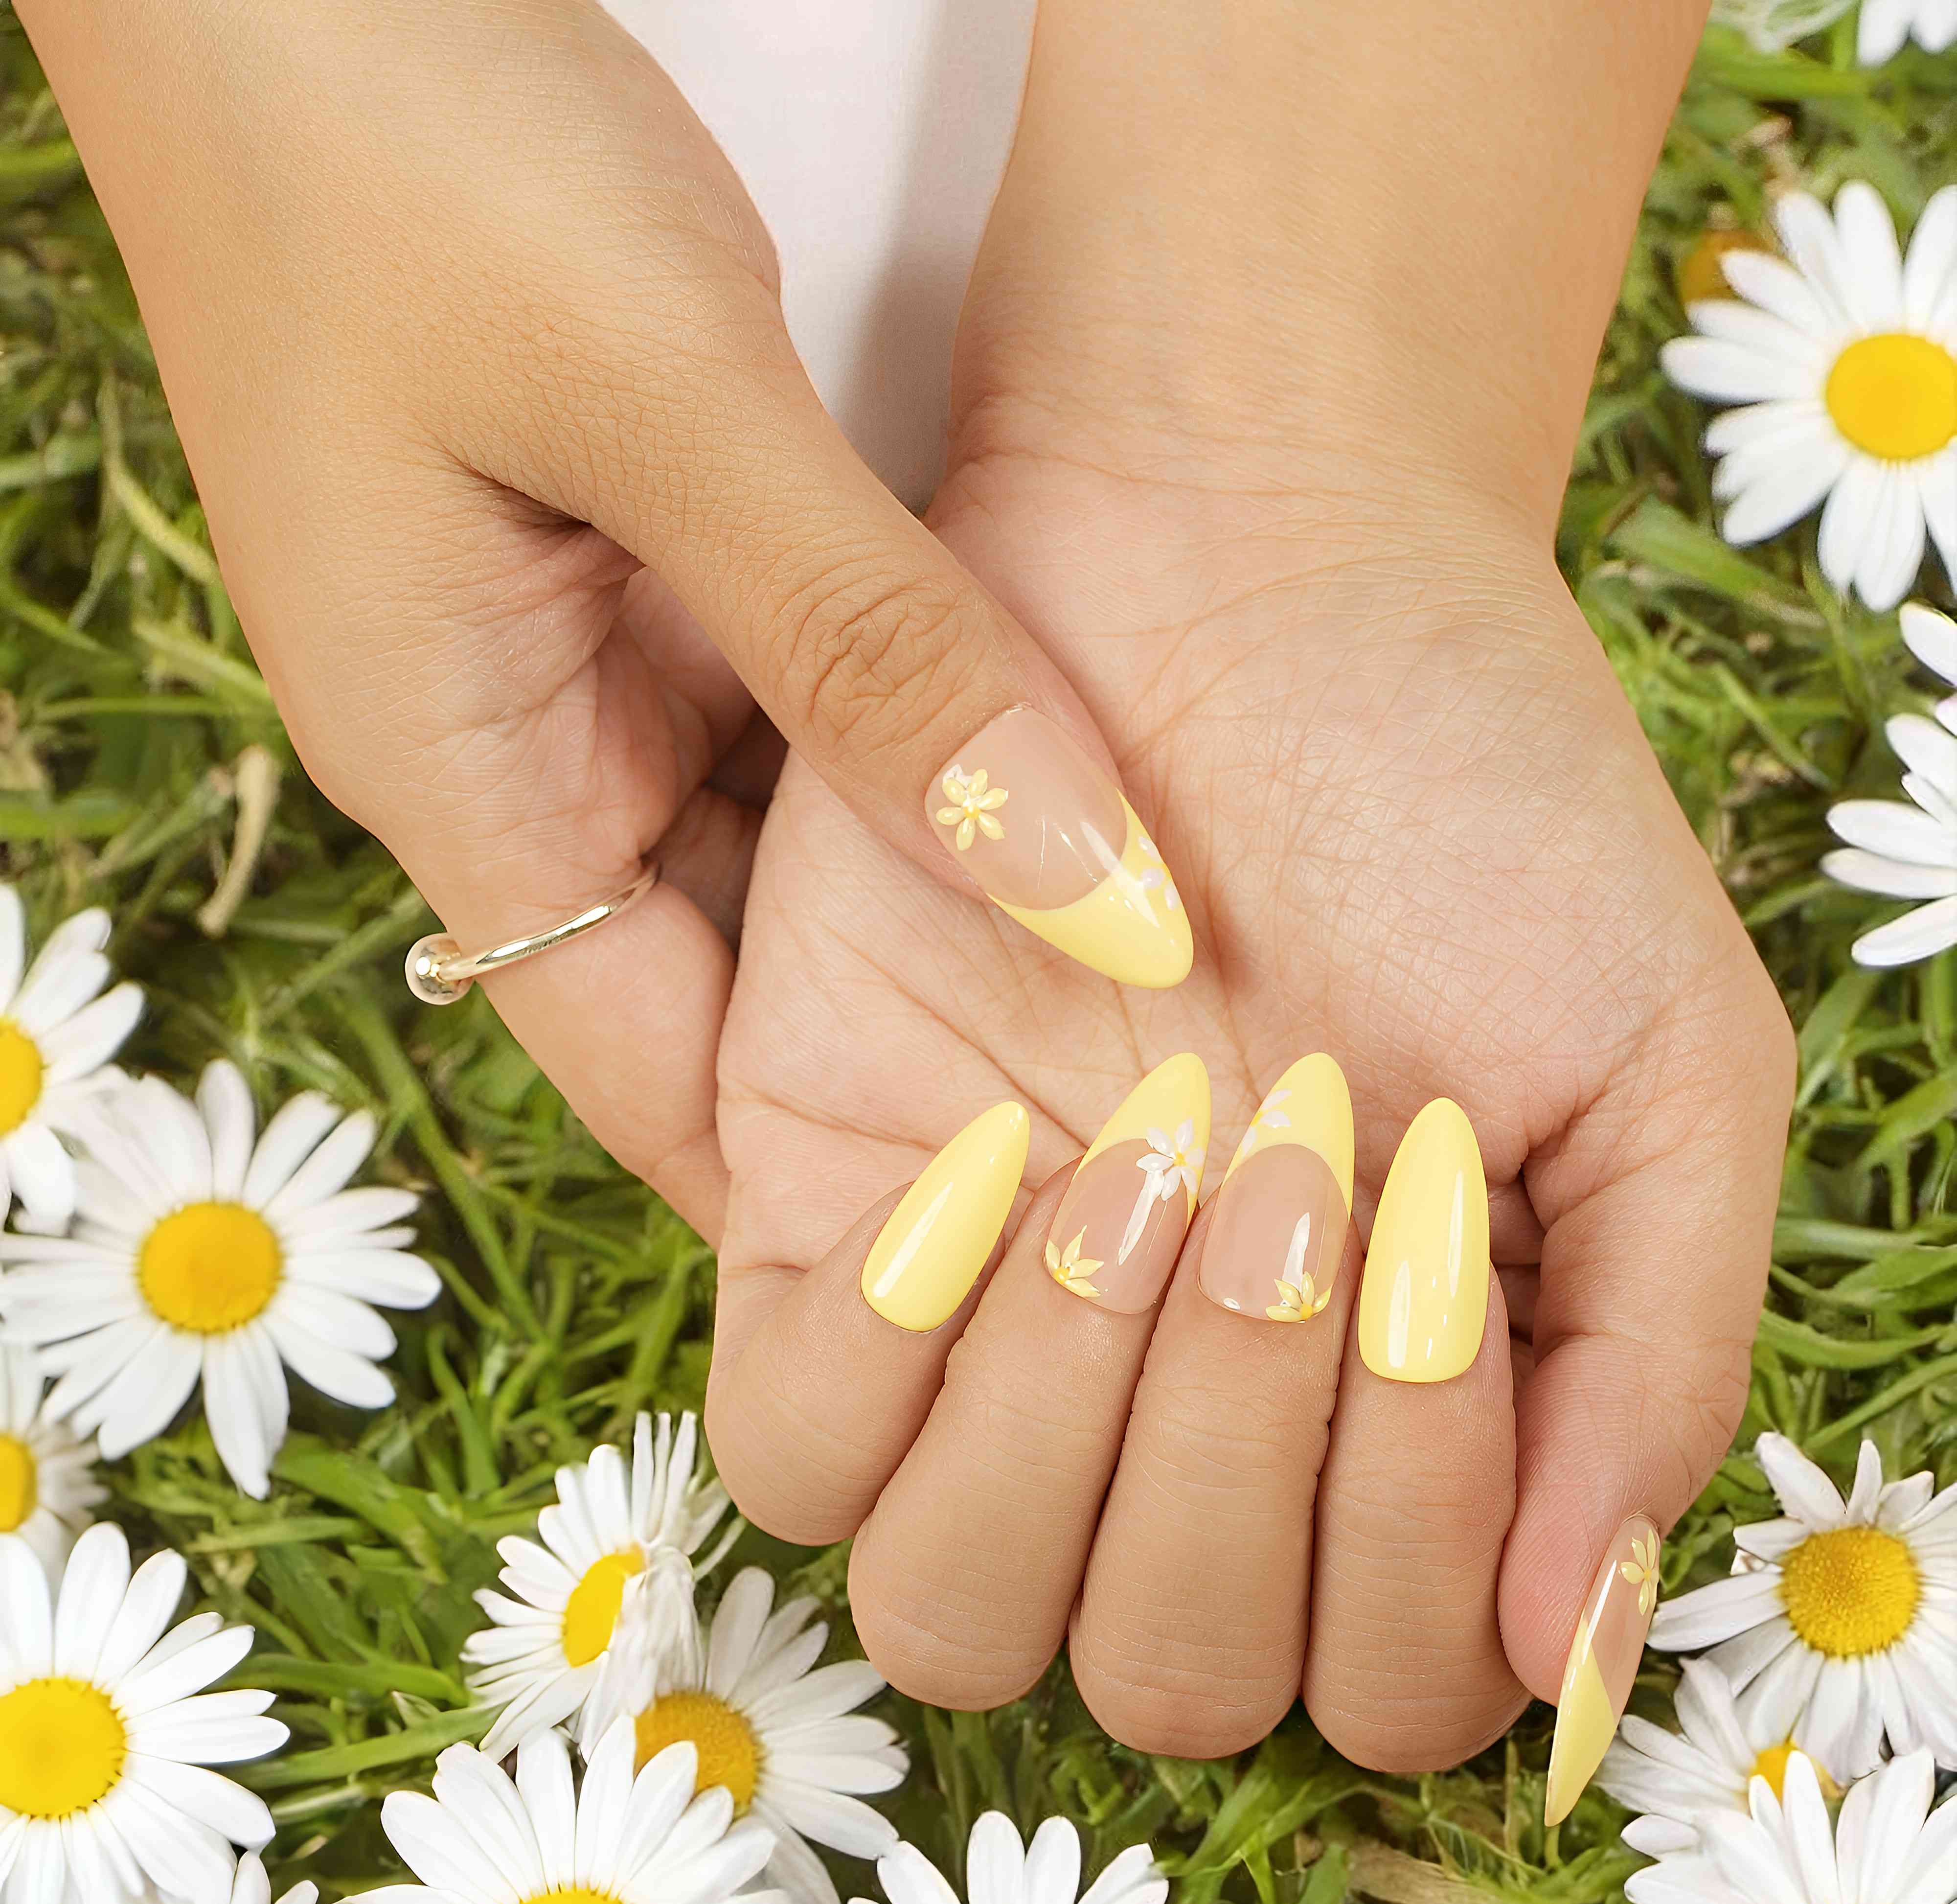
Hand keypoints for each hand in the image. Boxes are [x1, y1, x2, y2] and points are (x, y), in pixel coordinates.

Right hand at [19, 0, 1190, 1243]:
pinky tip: (1056, 772)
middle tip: (1138, 1114)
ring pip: (785, 840)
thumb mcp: (662, 403)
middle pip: (737, 975)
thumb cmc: (406, 143)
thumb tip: (1085, 890)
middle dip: (911, 1044)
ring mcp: (582, 655)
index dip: (822, 1181)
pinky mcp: (641, 561)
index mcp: (461, 769)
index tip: (1018, 1242)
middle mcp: (523, 748)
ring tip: (1140, 976)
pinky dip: (911, 744)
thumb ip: (874, 651)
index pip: (650, 1074)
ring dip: (933, 886)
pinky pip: (794, 704)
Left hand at [703, 0, 1794, 1796]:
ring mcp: (986, 1331)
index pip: (1384, 1672)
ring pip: (952, 1609)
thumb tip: (1563, 1649)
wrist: (1240, 562)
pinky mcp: (820, 1220)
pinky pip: (790, 1448)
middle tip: (1291, 1161)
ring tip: (1139, 1159)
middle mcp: (1178, 1404)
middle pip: (1164, 1671)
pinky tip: (997, 1145)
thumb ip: (1651, 1358)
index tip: (1431, 1216)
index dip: (1413, 1529)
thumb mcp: (1658, 1059)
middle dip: (1242, 1464)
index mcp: (1380, 1405)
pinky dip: (894, 1351)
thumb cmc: (1470, 788)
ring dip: (1067, 1432)